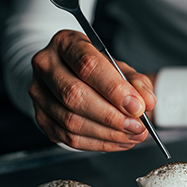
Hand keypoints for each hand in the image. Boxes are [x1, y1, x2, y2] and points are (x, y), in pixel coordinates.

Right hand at [28, 30, 156, 151]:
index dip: (114, 89)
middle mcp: (46, 65)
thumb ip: (135, 82)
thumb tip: (147, 102)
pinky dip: (97, 144)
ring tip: (132, 136)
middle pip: (75, 96)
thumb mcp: (117, 66)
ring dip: (107, 134)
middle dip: (111, 117)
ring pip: (71, 121)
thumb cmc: (93, 68)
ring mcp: (39, 93)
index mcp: (65, 43)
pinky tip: (117, 141)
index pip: (87, 65)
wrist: (65, 72)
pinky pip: (68, 138)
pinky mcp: (40, 117)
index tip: (137, 106)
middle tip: (137, 127)